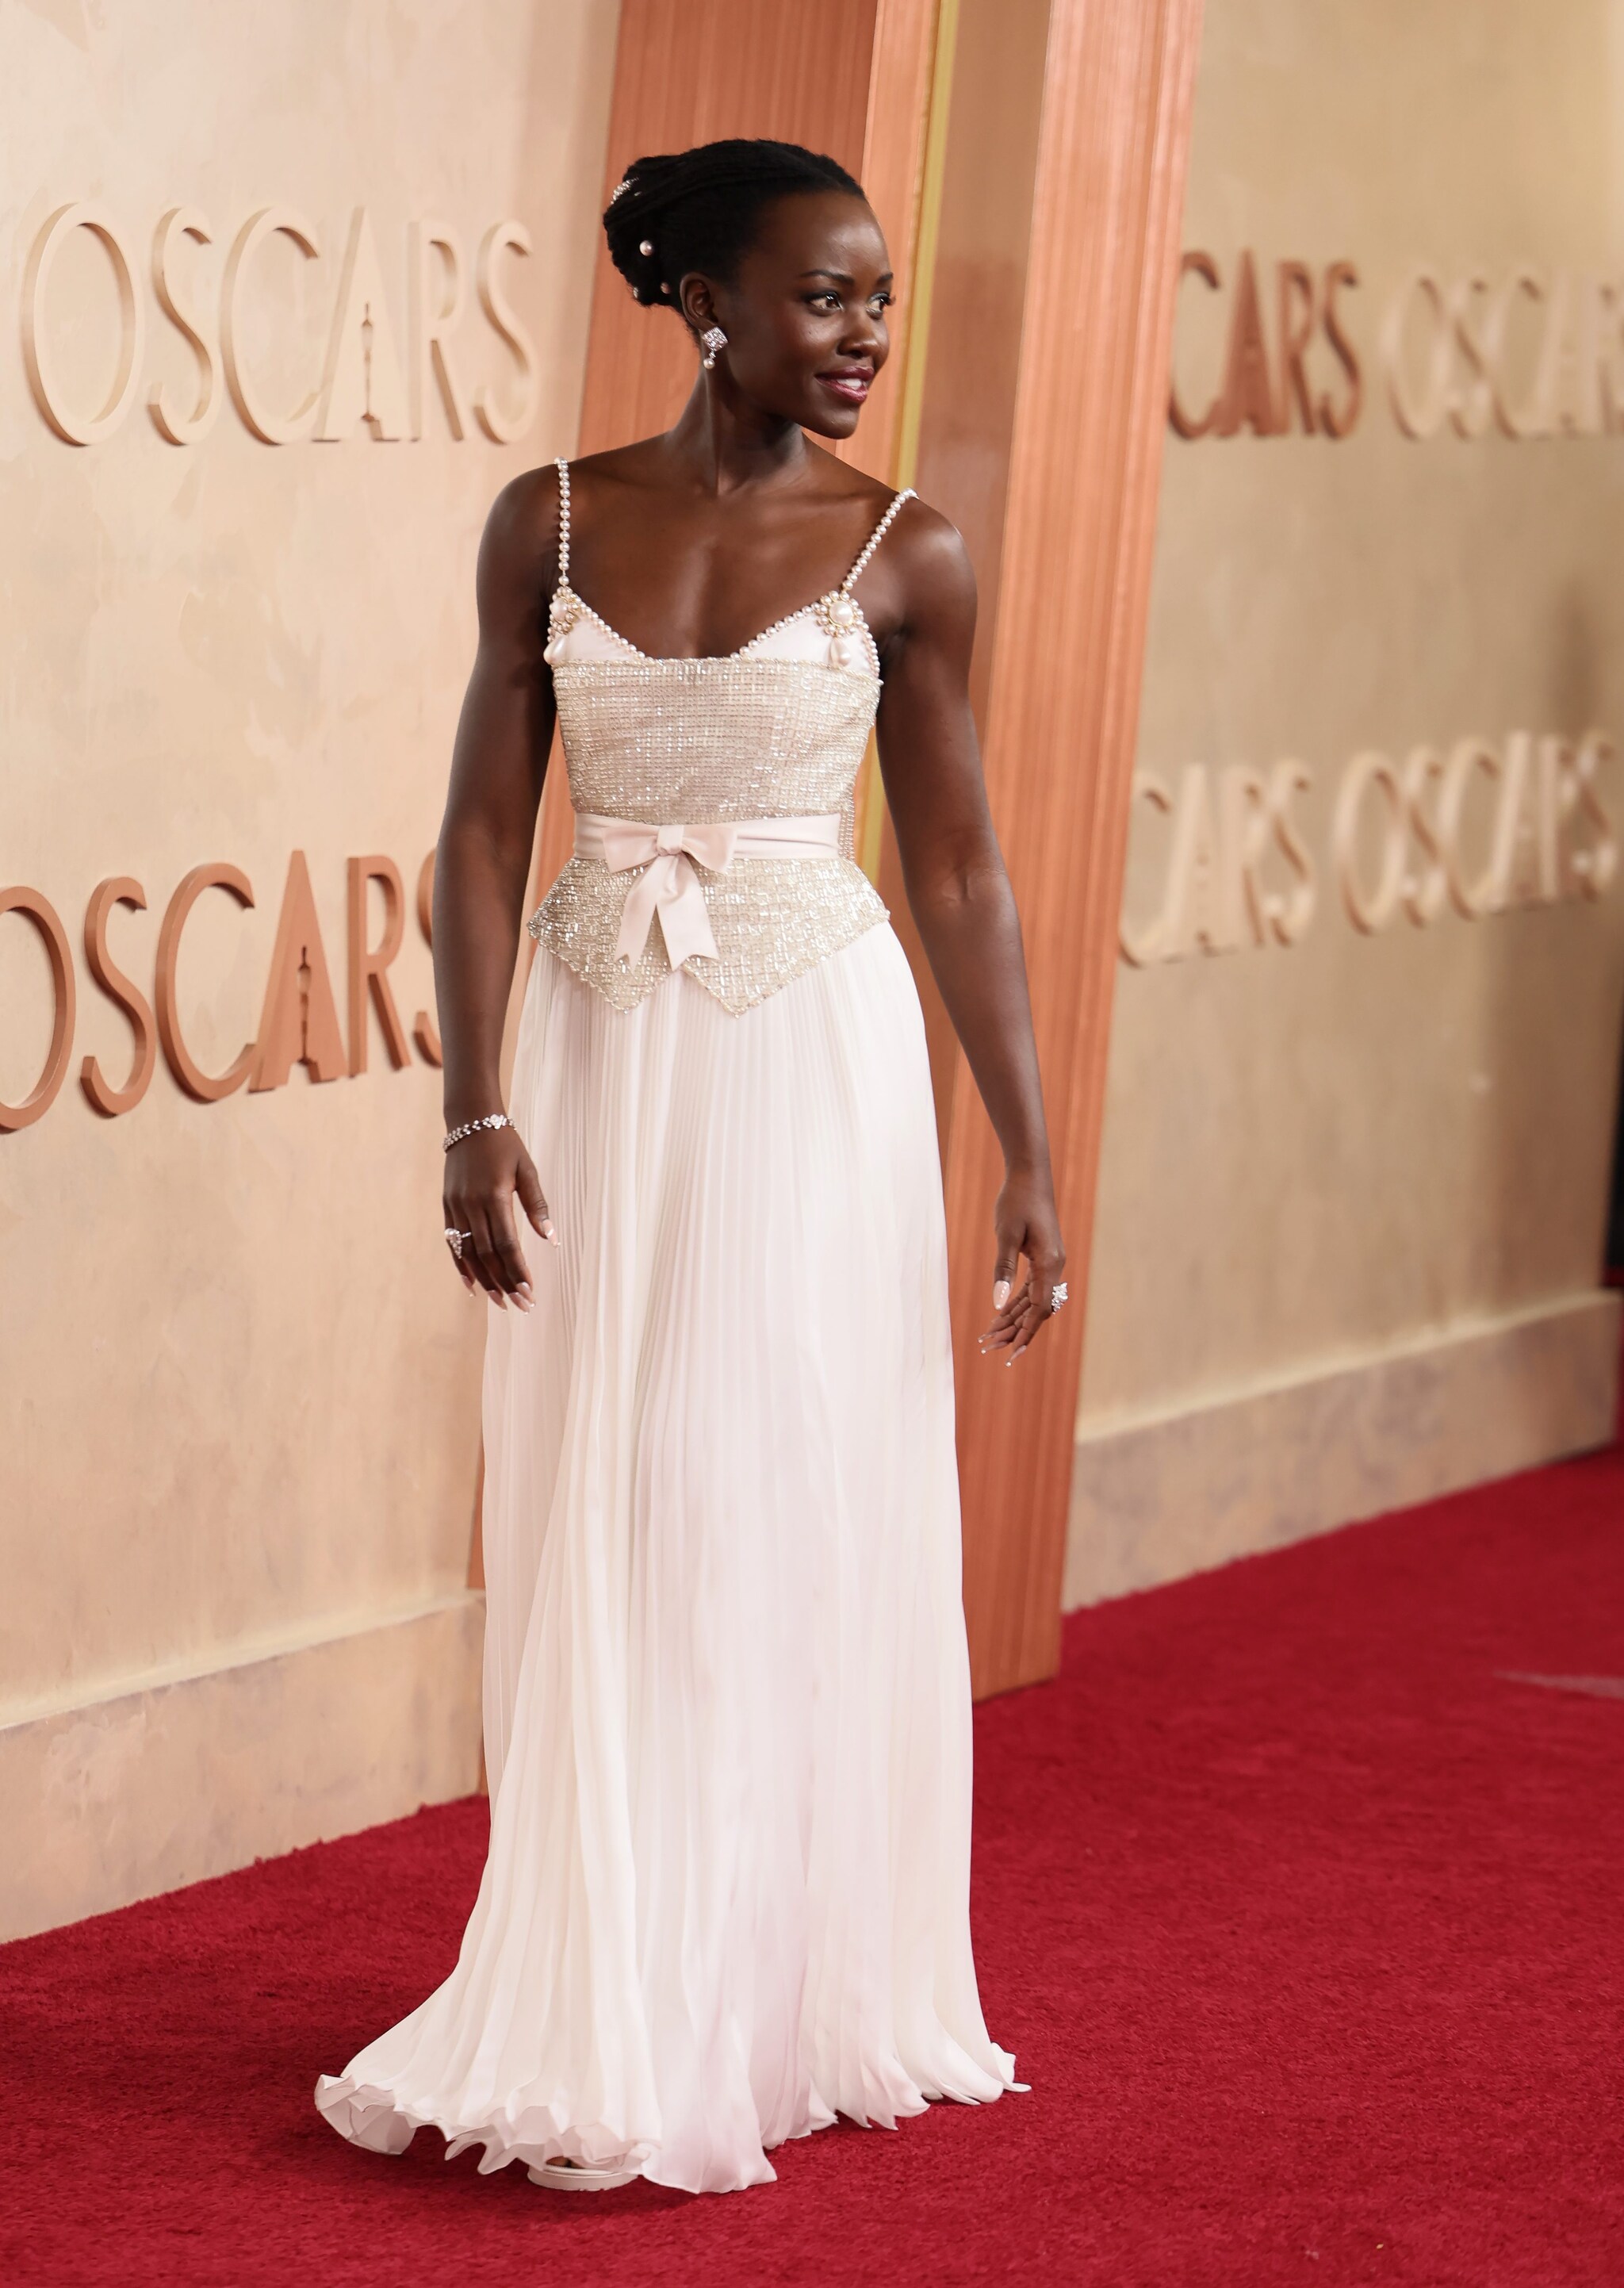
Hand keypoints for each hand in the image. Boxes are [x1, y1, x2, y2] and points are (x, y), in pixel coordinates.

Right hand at [442, 1121, 554, 1309]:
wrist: (470, 1123)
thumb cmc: (505, 1145)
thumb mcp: (527, 1170)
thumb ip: (537, 1206)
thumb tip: (551, 1239)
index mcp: (494, 1196)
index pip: (508, 1244)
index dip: (518, 1271)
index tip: (531, 1292)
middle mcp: (472, 1205)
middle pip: (489, 1255)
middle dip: (506, 1283)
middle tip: (522, 1305)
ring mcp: (456, 1207)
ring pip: (470, 1254)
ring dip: (485, 1281)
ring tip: (501, 1302)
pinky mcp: (447, 1206)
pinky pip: (453, 1243)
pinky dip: (462, 1267)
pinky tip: (473, 1286)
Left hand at [978, 1167, 1065, 1363]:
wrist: (1029, 1175)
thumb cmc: (1017, 1200)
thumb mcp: (1006, 1235)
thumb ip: (1003, 1269)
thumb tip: (997, 1303)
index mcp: (1049, 1264)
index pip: (1039, 1308)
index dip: (1025, 1332)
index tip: (1012, 1353)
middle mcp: (1054, 1266)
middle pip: (1037, 1309)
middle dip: (1015, 1330)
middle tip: (991, 1348)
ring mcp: (1049, 1262)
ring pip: (1033, 1301)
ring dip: (1014, 1318)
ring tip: (991, 1336)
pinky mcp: (1042, 1257)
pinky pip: (1031, 1288)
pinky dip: (1016, 1302)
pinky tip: (1001, 1314)